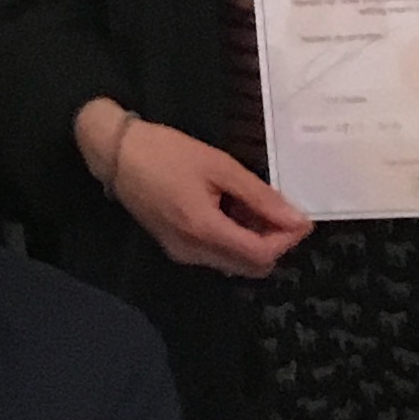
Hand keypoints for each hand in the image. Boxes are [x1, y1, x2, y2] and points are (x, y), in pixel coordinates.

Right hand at [75, 101, 310, 280]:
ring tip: (255, 206)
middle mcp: (194, 253)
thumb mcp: (219, 166)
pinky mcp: (175, 249)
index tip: (301, 218)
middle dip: (273, 244)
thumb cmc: (167, 153)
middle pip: (251, 266)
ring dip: (254, 243)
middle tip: (281, 211)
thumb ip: (260, 197)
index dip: (287, 240)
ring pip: (234, 264)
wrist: (117, 154)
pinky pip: (216, 256)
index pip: (261, 255)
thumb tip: (295, 219)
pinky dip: (234, 240)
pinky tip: (232, 210)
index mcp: (205, 231)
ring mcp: (182, 254)